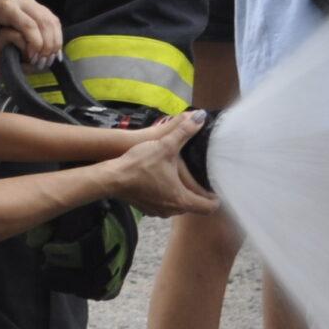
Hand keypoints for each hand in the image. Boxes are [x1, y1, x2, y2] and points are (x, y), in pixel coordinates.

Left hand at [0, 0, 64, 79]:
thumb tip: (10, 75)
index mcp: (5, 8)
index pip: (29, 26)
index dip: (36, 44)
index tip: (33, 60)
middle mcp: (19, 0)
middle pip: (43, 22)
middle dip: (48, 44)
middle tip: (45, 62)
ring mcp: (28, 0)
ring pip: (51, 20)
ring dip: (55, 40)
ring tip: (50, 58)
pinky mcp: (34, 4)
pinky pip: (51, 19)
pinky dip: (56, 35)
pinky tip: (53, 50)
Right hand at [102, 113, 218, 218]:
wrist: (111, 178)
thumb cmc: (140, 165)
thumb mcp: (165, 146)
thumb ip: (184, 131)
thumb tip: (201, 117)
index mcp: (181, 199)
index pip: (209, 207)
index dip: (216, 198)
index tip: (217, 189)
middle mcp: (171, 210)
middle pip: (194, 206)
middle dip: (199, 194)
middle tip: (204, 179)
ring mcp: (157, 211)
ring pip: (178, 206)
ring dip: (182, 194)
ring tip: (184, 178)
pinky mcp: (146, 209)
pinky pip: (164, 204)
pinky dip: (168, 195)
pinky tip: (163, 181)